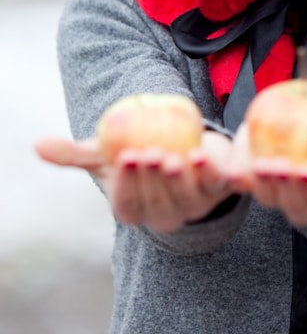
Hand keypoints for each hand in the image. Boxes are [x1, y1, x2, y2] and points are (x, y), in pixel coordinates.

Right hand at [35, 132, 233, 232]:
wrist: (181, 143)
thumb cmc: (137, 152)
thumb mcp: (107, 153)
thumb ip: (76, 154)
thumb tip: (38, 145)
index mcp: (136, 210)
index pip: (128, 207)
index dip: (126, 186)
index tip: (123, 158)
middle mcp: (165, 213)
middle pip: (157, 205)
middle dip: (152, 181)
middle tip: (148, 152)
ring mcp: (194, 204)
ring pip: (186, 199)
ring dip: (179, 179)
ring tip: (171, 155)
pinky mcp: (218, 188)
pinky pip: (215, 185)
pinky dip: (209, 172)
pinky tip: (200, 154)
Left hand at [227, 124, 306, 227]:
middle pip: (296, 205)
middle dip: (286, 188)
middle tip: (278, 166)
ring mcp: (278, 194)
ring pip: (268, 199)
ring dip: (262, 184)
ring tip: (259, 162)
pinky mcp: (254, 179)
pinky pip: (243, 183)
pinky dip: (237, 173)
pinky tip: (235, 163)